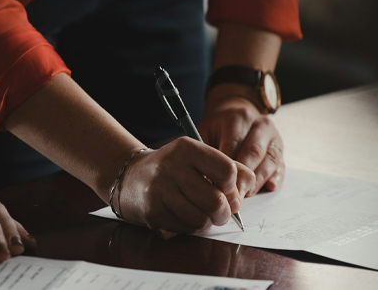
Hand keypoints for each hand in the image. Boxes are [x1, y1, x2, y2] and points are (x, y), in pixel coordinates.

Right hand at [116, 137, 255, 233]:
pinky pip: (186, 228)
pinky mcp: (153, 212)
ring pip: (202, 219)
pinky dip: (191, 226)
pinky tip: (184, 215)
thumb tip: (247, 188)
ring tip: (202, 213)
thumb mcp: (198, 157)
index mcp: (187, 148)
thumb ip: (228, 167)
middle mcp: (172, 167)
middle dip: (224, 212)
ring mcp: (160, 190)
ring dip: (208, 221)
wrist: (130, 177)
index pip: (227, 170)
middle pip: (217, 201)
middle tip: (221, 211)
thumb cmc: (172, 168)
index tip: (226, 188)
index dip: (233, 186)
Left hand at [198, 90, 284, 195]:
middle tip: (233, 197)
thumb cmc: (217, 127)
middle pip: (254, 153)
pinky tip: (268, 187)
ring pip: (270, 160)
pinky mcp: (280, 148)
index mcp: (238, 118)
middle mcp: (260, 125)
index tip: (217, 188)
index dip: (226, 170)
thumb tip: (205, 181)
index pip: (233, 146)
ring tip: (245, 195)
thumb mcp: (205, 132)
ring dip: (258, 181)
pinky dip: (276, 178)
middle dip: (243, 178)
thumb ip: (205, 153)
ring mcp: (273, 136)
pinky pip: (281, 165)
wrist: (236, 111)